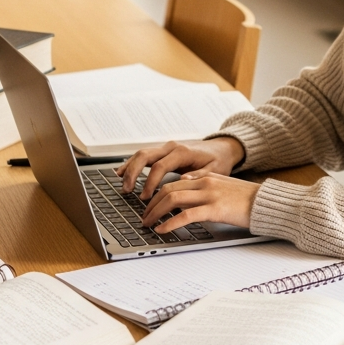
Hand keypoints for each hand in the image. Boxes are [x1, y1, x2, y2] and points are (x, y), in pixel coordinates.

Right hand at [115, 136, 245, 199]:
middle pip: (145, 156)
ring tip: (122, 184)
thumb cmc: (218, 160)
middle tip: (127, 190)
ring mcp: (166, 147)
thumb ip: (199, 176)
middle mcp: (172, 147)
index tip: (145, 197)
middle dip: (133, 173)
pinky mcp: (164, 151)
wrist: (222, 148)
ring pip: (141, 154)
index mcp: (183, 152)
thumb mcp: (215, 170)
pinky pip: (144, 155)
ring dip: (129, 168)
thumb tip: (182, 181)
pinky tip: (123, 172)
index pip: (160, 166)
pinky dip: (132, 163)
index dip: (150, 182)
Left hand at [141, 171, 259, 231]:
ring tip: (148, 224)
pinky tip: (163, 229)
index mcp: (206, 176)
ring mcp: (209, 195)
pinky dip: (170, 222)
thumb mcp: (224, 184)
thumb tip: (185, 183)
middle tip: (144, 217)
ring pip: (173, 199)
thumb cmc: (248, 198)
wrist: (266, 202)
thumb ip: (204, 182)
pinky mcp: (215, 209)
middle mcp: (205, 182)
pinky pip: (186, 215)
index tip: (149, 205)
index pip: (173, 182)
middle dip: (151, 204)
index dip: (157, 194)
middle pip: (168, 189)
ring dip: (156, 212)